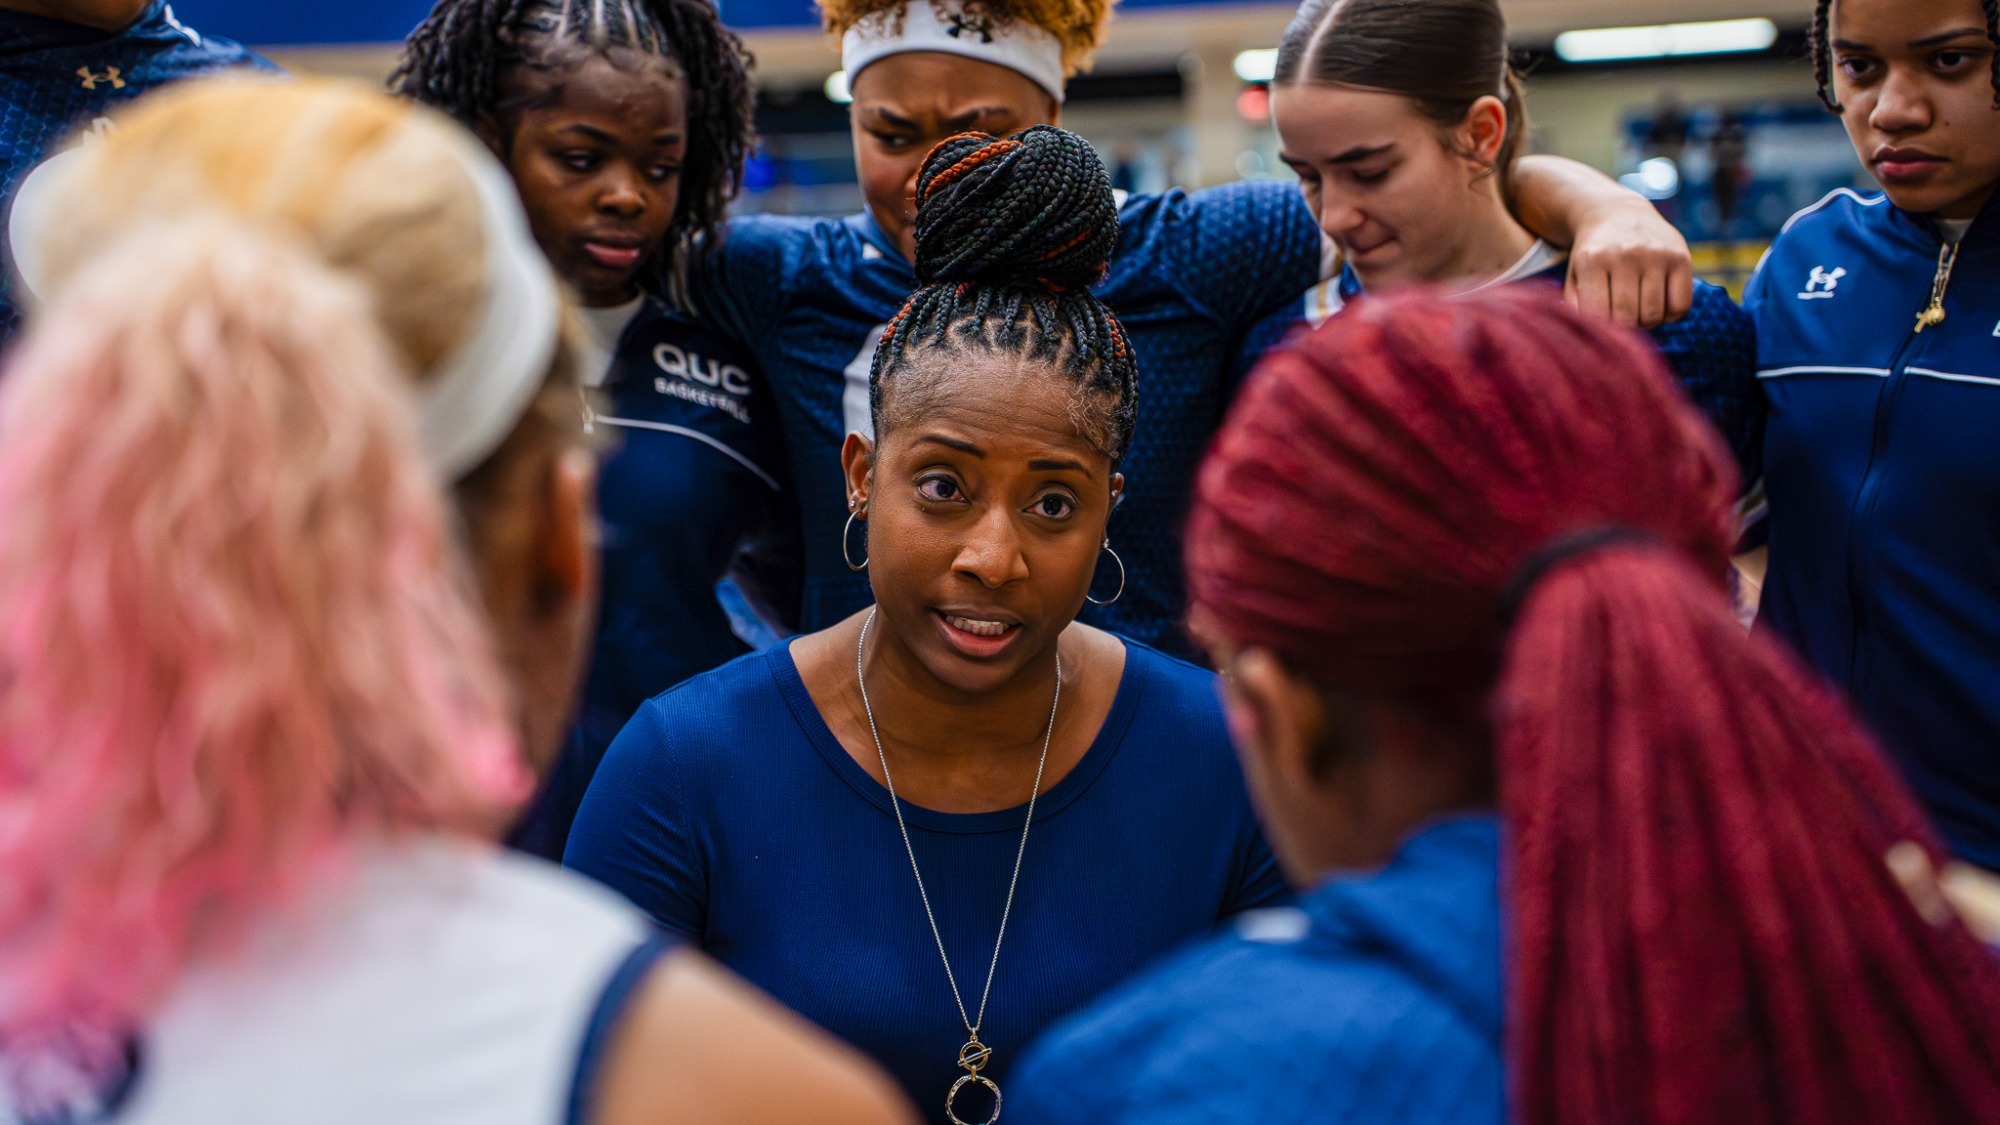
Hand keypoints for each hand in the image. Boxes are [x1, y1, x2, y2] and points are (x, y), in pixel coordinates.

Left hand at [1564, 200, 1693, 328]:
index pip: (1600, 315)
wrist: (1618, 213)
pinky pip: (1681, 304)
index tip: (1604, 326)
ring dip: (1647, 323)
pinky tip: (1660, 305)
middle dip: (1626, 328)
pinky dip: (1671, 315)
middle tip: (1623, 321)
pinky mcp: (1680, 256)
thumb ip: (1576, 306)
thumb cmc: (1594, 254)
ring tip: (1639, 313)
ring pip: (1655, 314)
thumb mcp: (1575, 275)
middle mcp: (1626, 255)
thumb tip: (1591, 336)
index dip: (1603, 329)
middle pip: (1629, 317)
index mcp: (1593, 260)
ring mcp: (1656, 254)